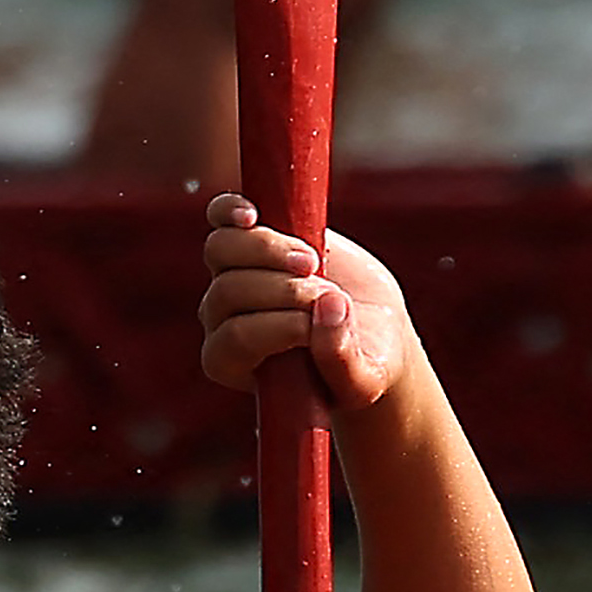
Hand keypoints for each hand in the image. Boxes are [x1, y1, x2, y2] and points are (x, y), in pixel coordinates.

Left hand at [196, 196, 422, 410]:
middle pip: (227, 290)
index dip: (279, 326)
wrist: (372, 332)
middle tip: (330, 295)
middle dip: (285, 290)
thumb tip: (326, 306)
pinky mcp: (251, 240)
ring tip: (311, 260)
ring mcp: (231, 275)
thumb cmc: (363, 366)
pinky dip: (229, 211)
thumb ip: (342, 358)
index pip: (235, 338)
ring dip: (268, 250)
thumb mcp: (363, 379)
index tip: (319, 326)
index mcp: (230, 363)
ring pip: (220, 250)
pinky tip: (250, 214)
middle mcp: (220, 319)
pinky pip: (220, 218)